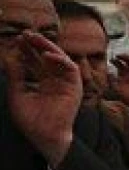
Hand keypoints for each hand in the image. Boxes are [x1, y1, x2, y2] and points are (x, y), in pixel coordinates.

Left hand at [2, 32, 80, 166]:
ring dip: (48, 47)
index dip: (27, 51)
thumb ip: (16, 75)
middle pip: (47, 58)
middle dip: (37, 45)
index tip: (17, 40)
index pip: (36, 62)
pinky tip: (46, 54)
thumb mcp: (17, 92)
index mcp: (44, 84)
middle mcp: (56, 82)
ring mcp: (66, 84)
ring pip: (60, 59)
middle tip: (25, 33)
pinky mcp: (75, 87)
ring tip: (34, 38)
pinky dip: (60, 59)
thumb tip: (11, 56)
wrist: (43, 135)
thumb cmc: (30, 120)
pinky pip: (70, 68)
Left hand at [110, 53, 128, 111]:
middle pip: (124, 60)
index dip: (113, 61)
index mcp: (123, 75)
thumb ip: (111, 81)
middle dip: (119, 57)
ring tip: (119, 55)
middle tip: (113, 55)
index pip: (117, 64)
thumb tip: (107, 72)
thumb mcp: (117, 90)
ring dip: (126, 56)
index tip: (109, 59)